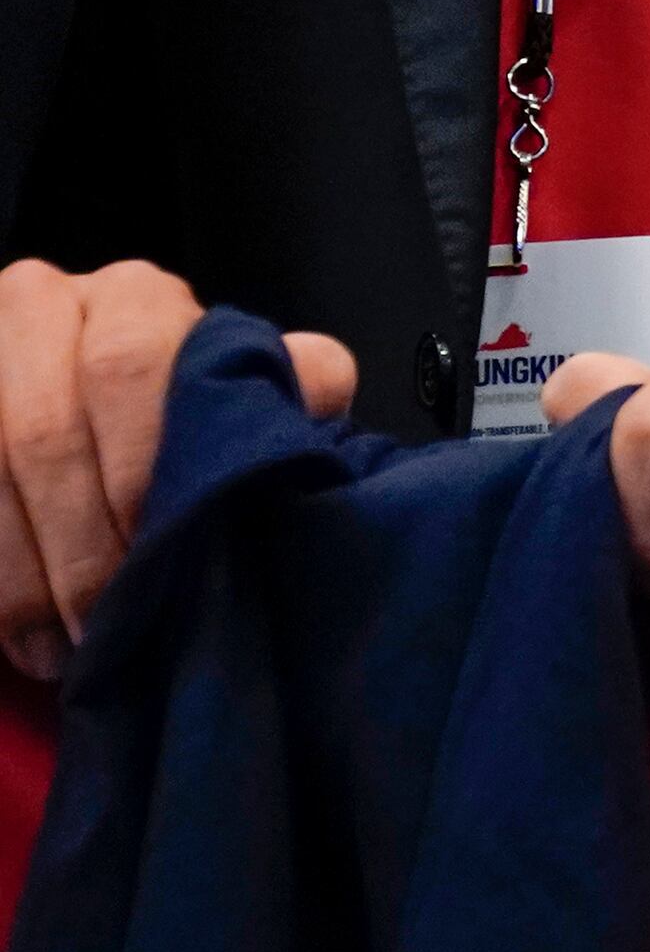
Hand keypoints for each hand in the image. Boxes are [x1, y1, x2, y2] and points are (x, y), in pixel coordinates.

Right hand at [0, 259, 353, 678]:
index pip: (127, 365)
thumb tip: (317, 387)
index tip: (158, 546)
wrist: (88, 421)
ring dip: (21, 576)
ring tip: (61, 652)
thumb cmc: (179, 418)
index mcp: (131, 298)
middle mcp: (39, 305)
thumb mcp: (234, 395)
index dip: (140, 465)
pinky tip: (13, 636)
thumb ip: (284, 385)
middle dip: (77, 542)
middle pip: (41, 431)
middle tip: (109, 624)